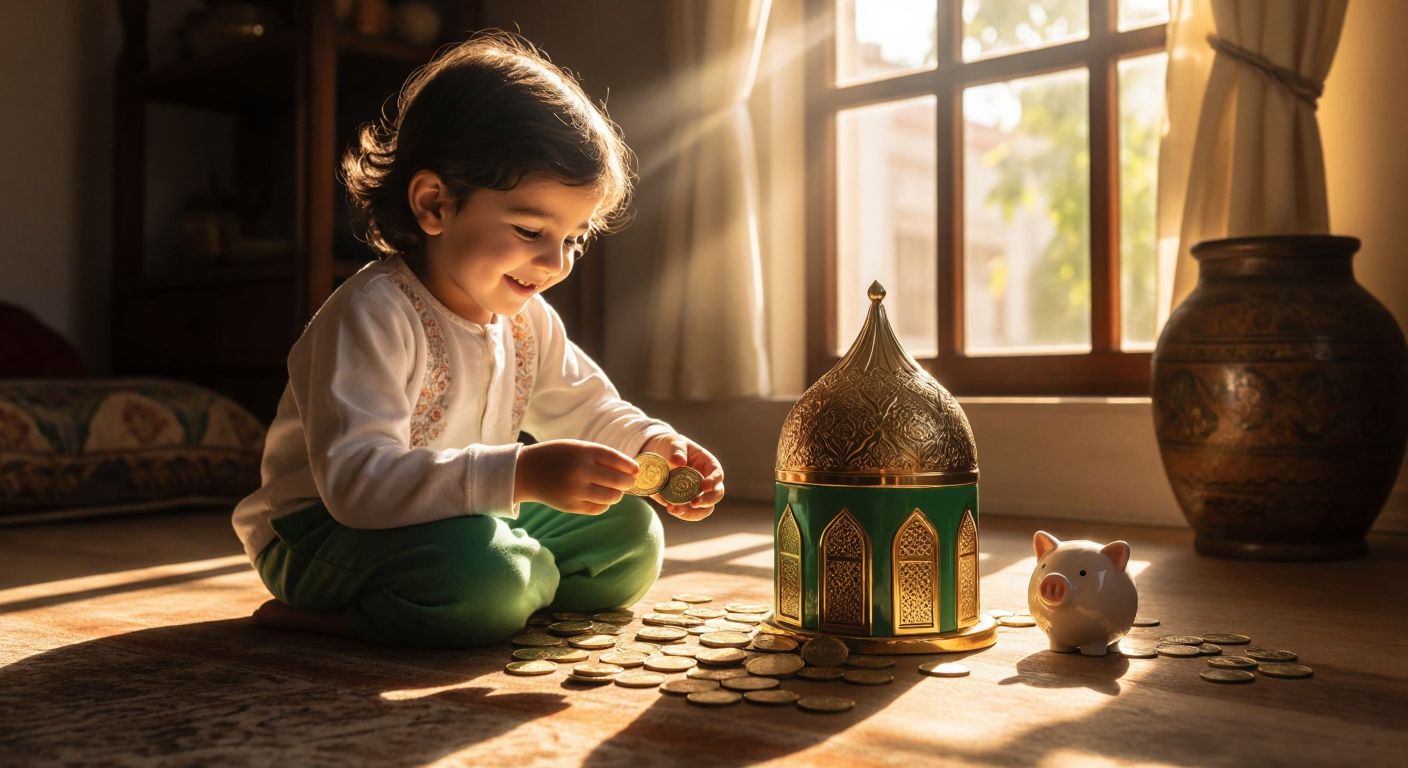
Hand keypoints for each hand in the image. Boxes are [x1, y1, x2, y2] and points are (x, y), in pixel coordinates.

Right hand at [513, 439, 637, 514]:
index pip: (616, 459)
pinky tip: (600, 497)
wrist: (527, 472)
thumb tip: (631, 472)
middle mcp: (580, 471)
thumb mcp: (577, 448)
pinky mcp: (571, 506)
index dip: (630, 466)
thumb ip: (600, 457)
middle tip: (629, 482)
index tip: (636, 470)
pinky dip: (604, 504)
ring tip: (614, 490)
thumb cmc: (558, 457)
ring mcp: (575, 490)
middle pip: (618, 481)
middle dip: (627, 482)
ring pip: (611, 497)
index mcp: (583, 452)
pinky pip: (599, 508)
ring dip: (617, 494)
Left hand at [639, 433, 723, 521]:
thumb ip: (676, 450)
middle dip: (707, 501)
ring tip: (676, 509)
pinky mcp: (684, 502)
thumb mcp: (673, 442)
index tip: (704, 486)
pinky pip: (688, 513)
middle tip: (694, 503)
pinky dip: (681, 513)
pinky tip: (671, 509)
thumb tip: (679, 461)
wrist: (656, 455)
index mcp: (708, 465)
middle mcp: (706, 481)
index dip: (713, 481)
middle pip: (716, 495)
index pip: (717, 474)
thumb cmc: (670, 445)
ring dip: (692, 513)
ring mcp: (696, 494)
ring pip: (704, 509)